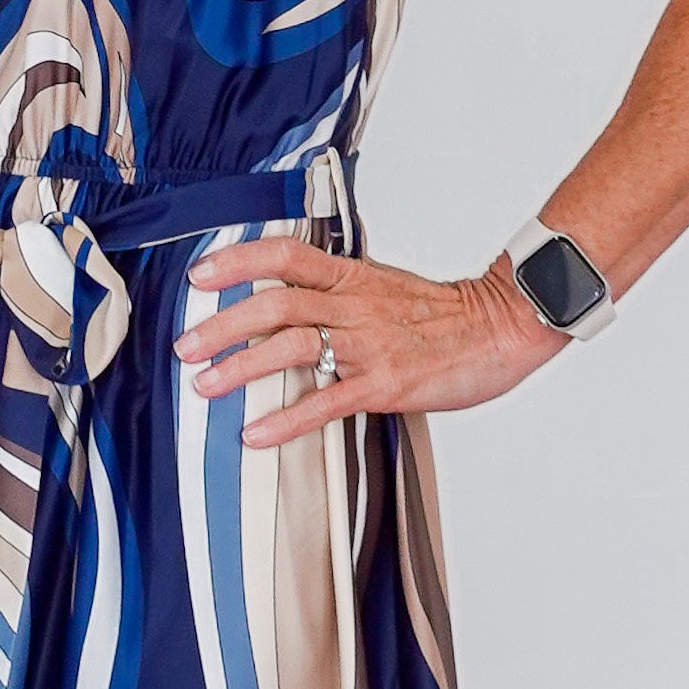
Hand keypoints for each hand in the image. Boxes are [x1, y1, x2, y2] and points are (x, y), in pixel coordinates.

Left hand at [175, 233, 569, 450]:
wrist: (501, 327)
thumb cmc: (446, 315)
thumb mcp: (386, 286)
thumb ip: (341, 292)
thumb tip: (295, 301)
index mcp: (353, 277)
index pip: (285, 255)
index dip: (237, 261)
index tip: (201, 274)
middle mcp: (354, 305)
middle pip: (274, 303)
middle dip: (222, 324)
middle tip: (187, 345)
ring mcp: (368, 345)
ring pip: (290, 346)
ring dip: (240, 366)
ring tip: (205, 385)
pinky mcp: (383, 384)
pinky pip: (324, 402)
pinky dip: (284, 419)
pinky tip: (256, 433)